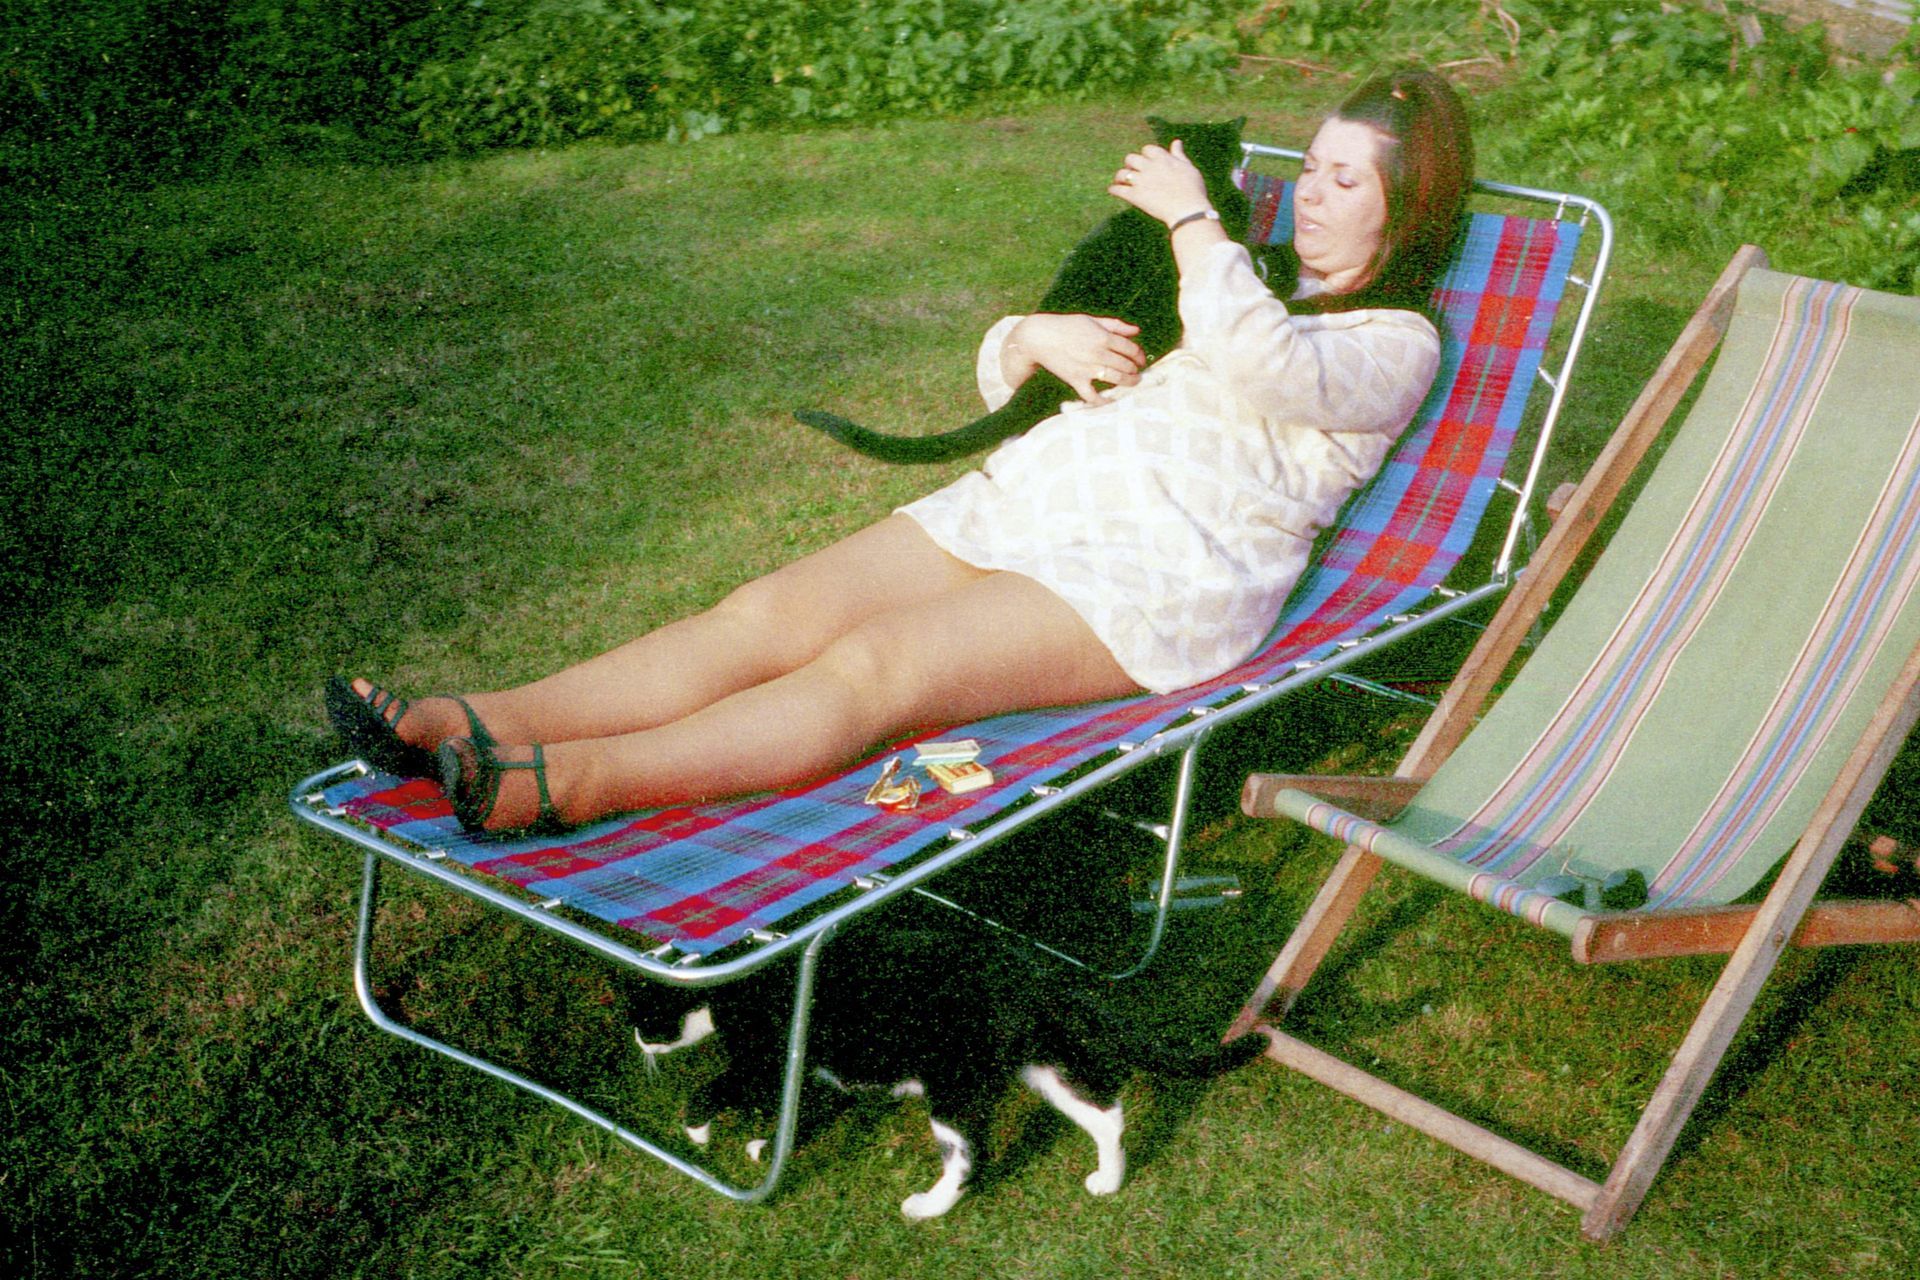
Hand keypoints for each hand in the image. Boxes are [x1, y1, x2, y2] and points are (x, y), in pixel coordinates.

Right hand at [1003, 313, 1145, 404]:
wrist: (1039, 337)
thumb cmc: (1066, 326)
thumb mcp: (1091, 320)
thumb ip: (1115, 325)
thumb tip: (1137, 331)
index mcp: (1103, 337)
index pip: (1131, 349)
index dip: (1140, 355)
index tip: (1141, 359)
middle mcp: (1098, 353)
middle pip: (1126, 365)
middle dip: (1136, 369)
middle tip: (1137, 372)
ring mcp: (1088, 368)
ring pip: (1116, 379)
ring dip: (1129, 382)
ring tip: (1133, 382)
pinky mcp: (1076, 380)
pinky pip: (1092, 396)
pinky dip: (1102, 401)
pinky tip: (1110, 401)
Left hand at [1108, 139, 1210, 227]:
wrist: (1188, 211)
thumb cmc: (1193, 190)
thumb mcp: (1188, 168)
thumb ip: (1179, 155)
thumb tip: (1176, 142)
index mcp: (1163, 158)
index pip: (1147, 149)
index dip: (1146, 155)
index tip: (1147, 162)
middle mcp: (1149, 167)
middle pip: (1131, 158)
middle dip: (1131, 164)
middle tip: (1134, 173)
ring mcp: (1141, 181)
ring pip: (1122, 173)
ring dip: (1120, 177)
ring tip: (1121, 182)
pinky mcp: (1135, 196)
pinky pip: (1118, 190)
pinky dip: (1114, 189)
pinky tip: (1113, 191)